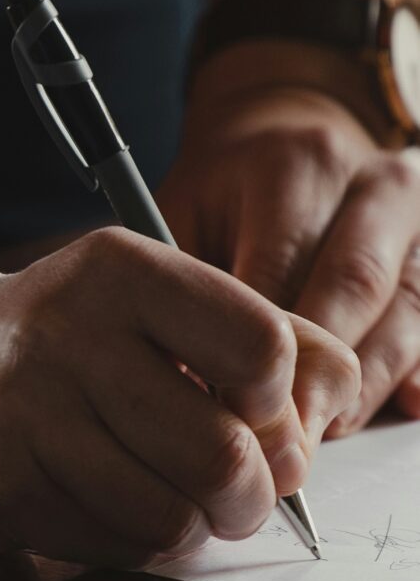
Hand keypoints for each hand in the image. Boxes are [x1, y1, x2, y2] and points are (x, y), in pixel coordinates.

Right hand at [0, 232, 357, 567]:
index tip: (256, 411)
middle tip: (238, 491)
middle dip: (252, 494)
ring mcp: (26, 418)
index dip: (281, 402)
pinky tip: (110, 504)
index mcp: (121, 270)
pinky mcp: (2, 493)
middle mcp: (67, 335)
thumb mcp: (159, 302)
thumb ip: (265, 336)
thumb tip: (326, 414)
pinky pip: (118, 549)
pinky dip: (136, 543)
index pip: (262, 348)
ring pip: (174, 519)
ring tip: (172, 496)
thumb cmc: (70, 340)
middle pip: (225, 455)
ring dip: (193, 525)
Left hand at [163, 56, 419, 435]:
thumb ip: (189, 284)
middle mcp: (373, 186)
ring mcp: (418, 224)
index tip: (228, 412)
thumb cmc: (233, 189)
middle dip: (317, 379)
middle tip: (283, 446)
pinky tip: (403, 407)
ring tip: (321, 437)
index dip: (256, 351)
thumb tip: (184, 381)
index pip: (281, 268)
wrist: (296, 135)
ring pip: (406, 316)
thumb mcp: (189, 209)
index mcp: (298, 166)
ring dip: (365, 389)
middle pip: (355, 290)